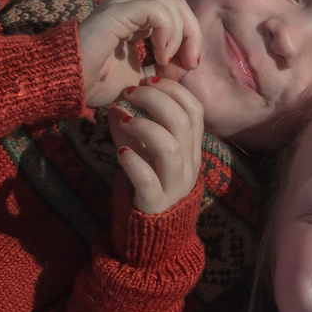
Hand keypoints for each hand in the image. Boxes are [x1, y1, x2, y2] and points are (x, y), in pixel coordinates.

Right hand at [78, 0, 200, 110]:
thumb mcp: (140, 80)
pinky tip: (161, 54)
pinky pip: (158, 11)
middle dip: (193, 35)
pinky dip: (168, 32)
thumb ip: (163, 70)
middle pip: (179, 6)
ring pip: (173, 5)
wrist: (67, 84)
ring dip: (182, 36)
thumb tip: (186, 64)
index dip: (190, 39)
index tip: (189, 67)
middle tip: (189, 63)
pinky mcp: (119, 11)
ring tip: (167, 61)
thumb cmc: (94, 83)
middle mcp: (131, 8)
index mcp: (136, 21)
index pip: (176, 15)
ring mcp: (124, 6)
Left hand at [106, 77, 205, 213]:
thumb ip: (132, 127)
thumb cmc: (149, 184)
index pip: (195, 109)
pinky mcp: (156, 203)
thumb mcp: (143, 151)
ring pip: (170, 147)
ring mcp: (175, 185)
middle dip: (155, 99)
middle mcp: (189, 164)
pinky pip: (148, 179)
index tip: (149, 78)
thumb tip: (116, 104)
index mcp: (191, 148)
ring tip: (124, 120)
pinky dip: (133, 162)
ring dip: (145, 127)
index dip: (173, 89)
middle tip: (130, 92)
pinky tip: (120, 152)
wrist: (153, 232)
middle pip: (182, 121)